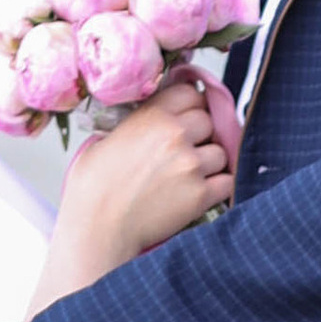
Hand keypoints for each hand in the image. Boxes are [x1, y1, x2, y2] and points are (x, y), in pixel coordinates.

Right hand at [56, 69, 233, 271]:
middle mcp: (175, 136)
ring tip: (189, 175)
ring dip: (210, 162)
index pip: (191, 93)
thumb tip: (155, 118)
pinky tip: (200, 191)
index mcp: (152, 116)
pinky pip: (227, 181)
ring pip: (221, 151)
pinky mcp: (200, 195)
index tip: (185, 118)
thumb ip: (138, 123)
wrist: (97, 228)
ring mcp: (190, 165)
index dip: (190, 106)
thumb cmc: (93, 188)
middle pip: (209, 121)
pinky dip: (218, 186)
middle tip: (184, 150)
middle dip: (200, 134)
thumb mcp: (106, 138)